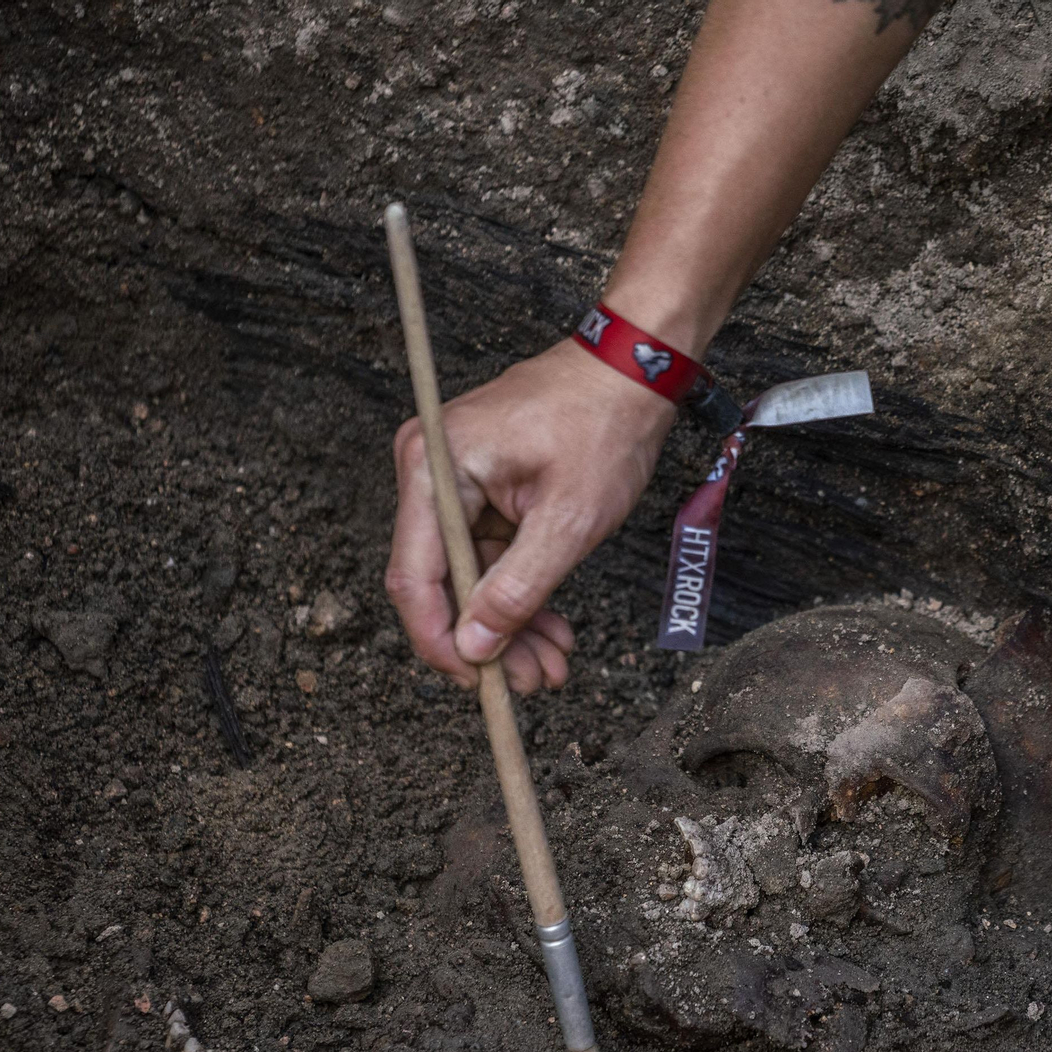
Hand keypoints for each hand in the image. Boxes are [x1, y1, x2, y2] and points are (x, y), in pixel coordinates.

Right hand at [386, 339, 675, 692]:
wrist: (636, 368)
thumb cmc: (605, 424)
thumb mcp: (568, 520)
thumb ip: (518, 589)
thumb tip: (475, 647)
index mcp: (434, 468)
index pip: (414, 576)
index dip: (441, 640)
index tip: (478, 682)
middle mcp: (429, 471)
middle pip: (441, 582)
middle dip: (489, 639)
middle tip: (533, 683)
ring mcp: (454, 480)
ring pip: (470, 577)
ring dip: (511, 625)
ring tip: (553, 665)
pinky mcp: (481, 488)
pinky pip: (491, 555)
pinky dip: (521, 593)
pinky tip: (553, 631)